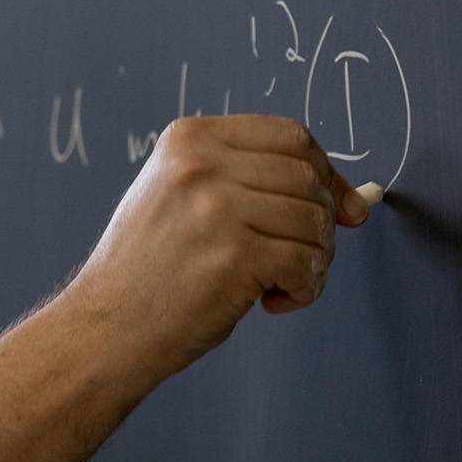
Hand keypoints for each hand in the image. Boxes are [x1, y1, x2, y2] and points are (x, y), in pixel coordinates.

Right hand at [65, 115, 369, 376]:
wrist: (106, 326)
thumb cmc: (148, 271)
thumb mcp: (182, 197)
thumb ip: (253, 185)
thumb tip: (355, 203)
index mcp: (189, 138)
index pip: (290, 134)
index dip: (325, 171)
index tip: (340, 206)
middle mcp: (202, 164)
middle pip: (308, 177)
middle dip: (321, 222)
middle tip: (300, 257)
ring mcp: (217, 208)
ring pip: (315, 221)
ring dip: (315, 260)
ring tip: (282, 283)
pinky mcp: (235, 256)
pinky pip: (307, 262)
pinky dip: (304, 288)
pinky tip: (273, 301)